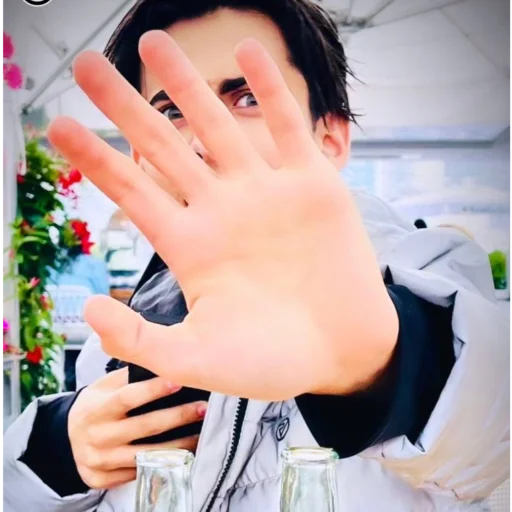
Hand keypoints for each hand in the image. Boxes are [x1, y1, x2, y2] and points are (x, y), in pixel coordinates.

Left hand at [48, 31, 397, 400]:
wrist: (342, 352)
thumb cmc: (273, 362)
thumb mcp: (199, 360)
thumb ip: (140, 341)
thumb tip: (87, 308)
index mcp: (193, 247)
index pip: (134, 194)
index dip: (95, 162)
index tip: (57, 128)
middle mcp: (223, 211)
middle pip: (165, 147)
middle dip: (126, 107)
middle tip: (87, 66)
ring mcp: (267, 193)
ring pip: (220, 126)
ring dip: (188, 85)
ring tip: (154, 43)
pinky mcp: (313, 185)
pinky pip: (288, 128)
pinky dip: (271, 91)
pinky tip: (250, 51)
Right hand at [68, 368, 205, 489]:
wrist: (68, 437)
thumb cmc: (96, 405)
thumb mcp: (103, 387)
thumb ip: (128, 377)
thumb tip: (162, 360)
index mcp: (96, 408)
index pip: (127, 397)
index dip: (154, 390)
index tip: (179, 380)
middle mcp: (97, 436)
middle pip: (144, 427)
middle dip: (178, 416)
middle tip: (202, 407)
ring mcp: (99, 461)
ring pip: (147, 454)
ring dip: (178, 444)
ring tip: (201, 432)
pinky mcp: (102, 480)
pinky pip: (139, 472)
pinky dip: (163, 463)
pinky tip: (183, 453)